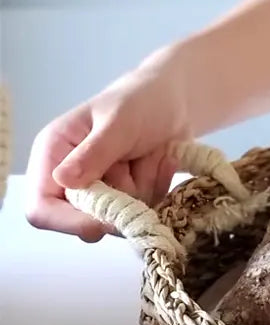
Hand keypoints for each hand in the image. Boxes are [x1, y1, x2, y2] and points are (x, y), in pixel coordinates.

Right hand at [25, 56, 189, 240]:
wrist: (173, 102)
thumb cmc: (138, 102)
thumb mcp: (116, 124)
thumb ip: (94, 154)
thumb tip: (63, 181)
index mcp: (53, 156)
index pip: (41, 208)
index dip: (68, 222)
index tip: (103, 221)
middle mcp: (73, 179)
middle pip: (86, 221)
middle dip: (119, 200)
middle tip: (135, 163)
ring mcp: (103, 191)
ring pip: (122, 219)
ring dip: (144, 187)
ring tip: (148, 153)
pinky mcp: (129, 198)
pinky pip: (145, 212)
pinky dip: (157, 187)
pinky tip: (159, 160)